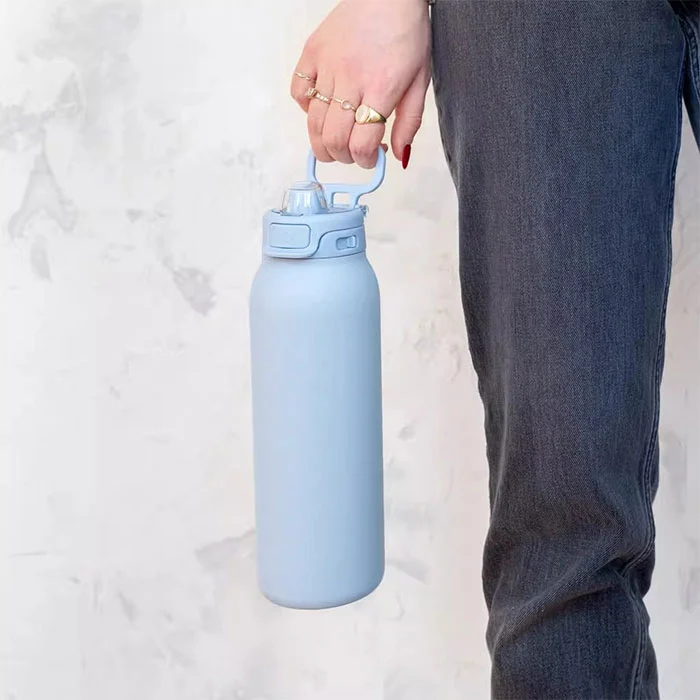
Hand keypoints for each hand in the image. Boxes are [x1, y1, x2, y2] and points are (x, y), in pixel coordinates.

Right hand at [290, 0, 430, 168]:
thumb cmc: (407, 33)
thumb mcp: (420, 81)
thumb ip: (409, 122)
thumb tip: (398, 156)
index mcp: (381, 88)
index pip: (361, 144)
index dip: (365, 161)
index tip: (371, 159)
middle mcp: (351, 78)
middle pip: (333, 139)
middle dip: (343, 157)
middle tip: (353, 153)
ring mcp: (327, 65)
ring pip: (313, 122)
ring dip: (323, 142)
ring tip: (336, 142)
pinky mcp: (312, 52)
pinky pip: (298, 92)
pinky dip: (307, 108)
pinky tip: (323, 108)